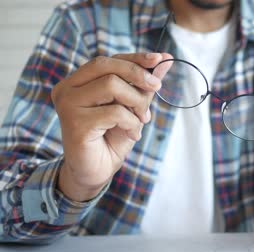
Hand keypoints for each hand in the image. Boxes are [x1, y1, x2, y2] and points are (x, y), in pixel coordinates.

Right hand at [52, 53, 172, 201]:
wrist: (97, 171)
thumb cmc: (112, 138)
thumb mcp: (133, 107)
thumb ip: (144, 84)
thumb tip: (165, 60)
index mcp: (78, 81)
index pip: (108, 60)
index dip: (134, 58)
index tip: (159, 58)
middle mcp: (67, 88)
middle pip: (106, 65)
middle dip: (138, 74)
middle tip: (157, 88)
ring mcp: (68, 105)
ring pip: (111, 85)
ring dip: (136, 102)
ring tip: (141, 120)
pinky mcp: (74, 123)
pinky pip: (115, 112)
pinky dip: (131, 122)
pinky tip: (132, 134)